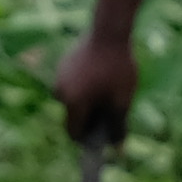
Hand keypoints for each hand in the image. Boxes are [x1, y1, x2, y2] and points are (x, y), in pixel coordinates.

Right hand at [43, 24, 138, 147]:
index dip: (87, 139)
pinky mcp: (63, 65)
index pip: (74, 133)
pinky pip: (72, 84)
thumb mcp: (122, 100)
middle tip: (110, 108)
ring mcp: (59, 77)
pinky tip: (100, 76)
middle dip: (90, 117)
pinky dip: (83, 86)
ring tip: (107, 89)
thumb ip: (117, 126)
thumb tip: (117, 150)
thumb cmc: (118, 68)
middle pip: (73, 116)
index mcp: (73, 103)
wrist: (109, 31)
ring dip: (87, 101)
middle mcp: (60, 92)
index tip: (102, 136)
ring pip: (73, 99)